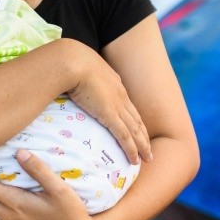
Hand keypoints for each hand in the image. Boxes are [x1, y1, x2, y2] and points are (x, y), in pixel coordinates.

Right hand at [64, 41, 151, 164]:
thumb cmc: (70, 62)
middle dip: (143, 135)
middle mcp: (120, 96)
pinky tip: (135, 159)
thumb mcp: (80, 69)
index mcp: (114, 84)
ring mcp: (117, 105)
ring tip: (147, 158)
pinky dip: (132, 149)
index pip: (128, 106)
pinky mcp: (110, 114)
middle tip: (148, 150)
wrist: (72, 60)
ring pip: (135, 130)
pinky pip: (125, 136)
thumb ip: (81, 79)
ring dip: (142, 146)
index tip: (137, 130)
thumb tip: (70, 85)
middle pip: (136, 120)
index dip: (133, 120)